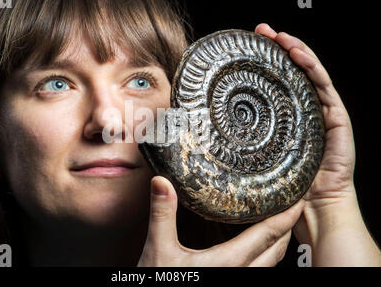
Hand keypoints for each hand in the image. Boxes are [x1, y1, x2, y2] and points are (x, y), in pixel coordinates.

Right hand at [137, 176, 303, 266]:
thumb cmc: (160, 282)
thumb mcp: (159, 249)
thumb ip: (162, 214)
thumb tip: (161, 181)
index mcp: (229, 261)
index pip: (268, 234)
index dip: (287, 216)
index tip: (298, 199)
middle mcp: (240, 274)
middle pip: (277, 249)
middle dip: (288, 226)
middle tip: (291, 205)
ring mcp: (237, 282)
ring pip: (271, 263)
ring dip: (277, 243)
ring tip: (277, 223)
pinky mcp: (229, 284)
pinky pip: (258, 271)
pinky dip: (265, 256)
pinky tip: (254, 248)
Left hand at [255, 23, 380, 265]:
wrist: (314, 210)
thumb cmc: (286, 190)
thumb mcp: (253, 162)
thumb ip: (235, 147)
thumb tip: (196, 135)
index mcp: (286, 122)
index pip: (276, 85)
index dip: (264, 64)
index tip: (244, 48)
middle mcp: (305, 114)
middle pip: (293, 75)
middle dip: (279, 50)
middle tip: (261, 32)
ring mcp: (322, 115)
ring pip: (310, 76)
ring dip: (296, 51)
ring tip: (279, 36)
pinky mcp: (337, 121)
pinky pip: (325, 90)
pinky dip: (313, 69)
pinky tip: (298, 56)